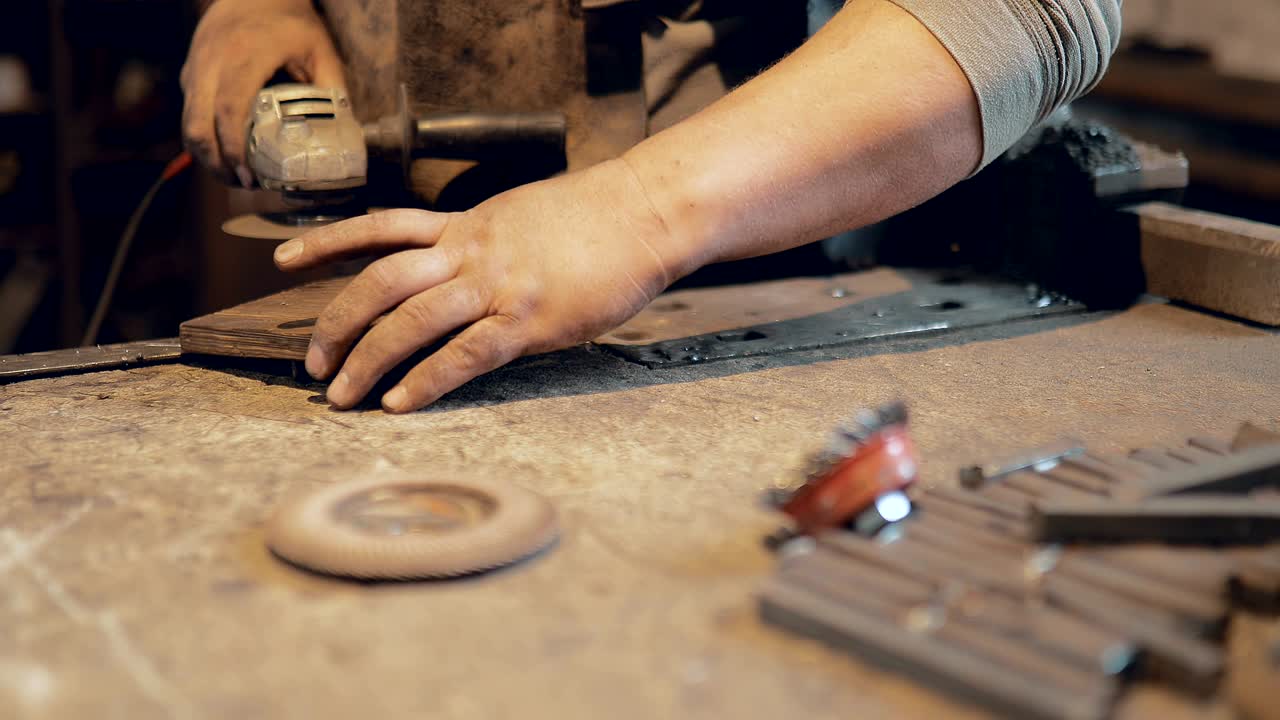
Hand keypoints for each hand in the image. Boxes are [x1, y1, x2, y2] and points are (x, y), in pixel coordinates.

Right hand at [181, 0, 345, 186]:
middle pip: (198, 125)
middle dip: (216, 163)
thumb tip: (344, 135)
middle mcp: (212, 63)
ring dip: (207, 156)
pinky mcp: (190, 74)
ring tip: (235, 176)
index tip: (248, 176)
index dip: (234, 148)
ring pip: (188, 123)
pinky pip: (190, 114)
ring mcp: (197, 68)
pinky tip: (227, 154)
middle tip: (243, 184)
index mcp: (245, 56)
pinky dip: (204, 139)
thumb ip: (331, 89)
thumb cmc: (289, 21)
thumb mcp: (320, 49)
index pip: (229, 109)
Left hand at [272, 159, 693, 412]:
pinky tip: (400, 403)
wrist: (645, 213)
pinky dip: (426, 381)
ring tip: (341, 396)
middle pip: (380, 283)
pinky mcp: (527, 320)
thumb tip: (463, 262)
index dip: (325, 243)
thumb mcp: (525, 214)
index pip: (380, 229)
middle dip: (337, 324)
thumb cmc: (597, 218)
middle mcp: (469, 251)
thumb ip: (486, 240)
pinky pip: (463, 354)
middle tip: (314, 363)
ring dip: (367, 360)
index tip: (283, 259)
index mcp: (467, 225)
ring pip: (410, 321)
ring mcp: (496, 285)